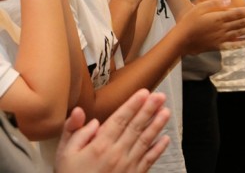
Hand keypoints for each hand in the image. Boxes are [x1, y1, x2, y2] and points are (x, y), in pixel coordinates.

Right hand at [55, 89, 170, 172]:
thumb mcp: (63, 154)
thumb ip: (73, 131)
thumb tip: (83, 113)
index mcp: (99, 146)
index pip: (120, 120)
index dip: (133, 105)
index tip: (144, 92)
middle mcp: (116, 154)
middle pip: (136, 127)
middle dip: (149, 110)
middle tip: (160, 96)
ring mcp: (127, 166)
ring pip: (145, 141)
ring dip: (157, 125)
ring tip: (166, 111)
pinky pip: (149, 160)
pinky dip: (158, 149)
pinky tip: (165, 138)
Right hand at [178, 0, 244, 54]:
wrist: (181, 40)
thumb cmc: (188, 22)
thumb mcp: (199, 8)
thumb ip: (214, 3)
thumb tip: (228, 0)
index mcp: (218, 18)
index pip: (238, 13)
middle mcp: (222, 28)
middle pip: (242, 23)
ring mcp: (221, 38)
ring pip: (240, 33)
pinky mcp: (218, 46)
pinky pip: (233, 45)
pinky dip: (242, 43)